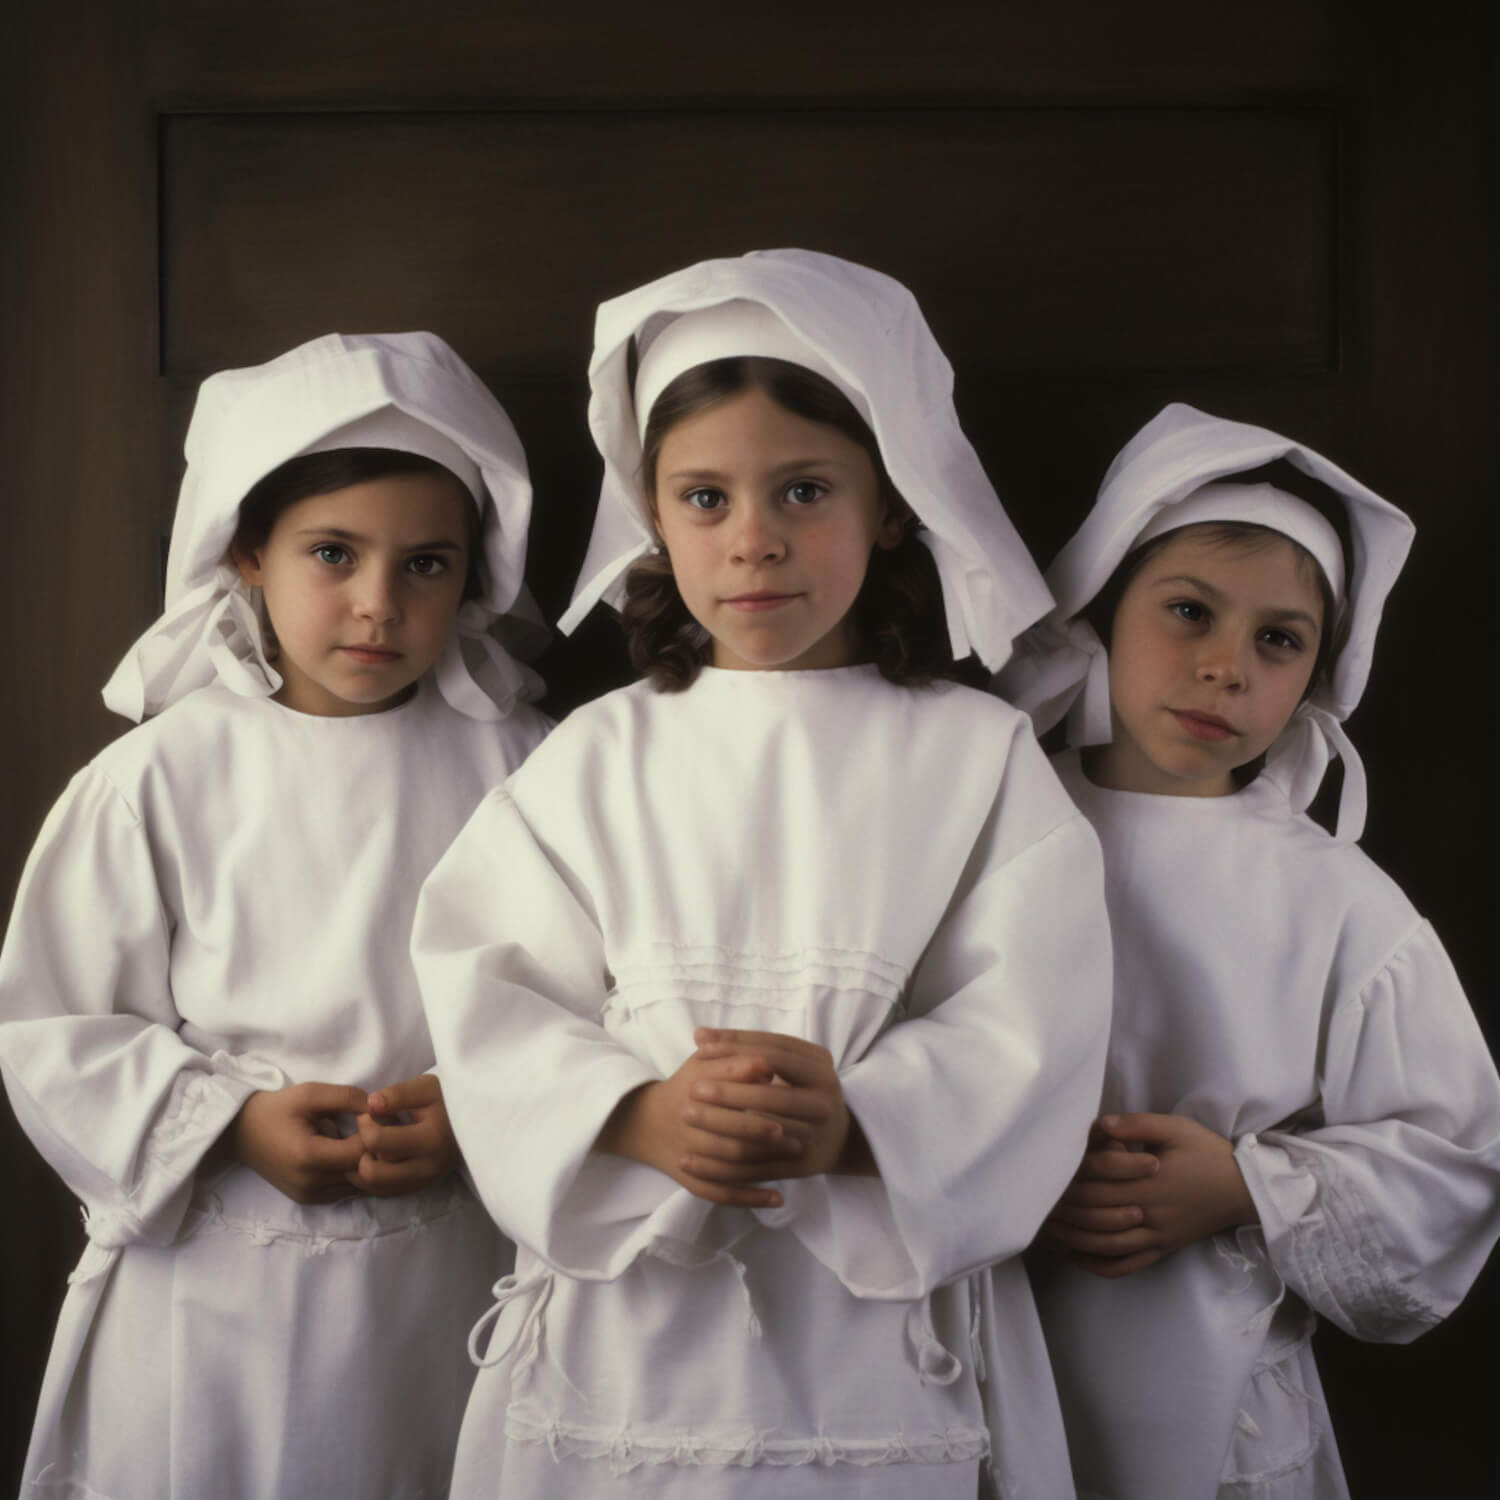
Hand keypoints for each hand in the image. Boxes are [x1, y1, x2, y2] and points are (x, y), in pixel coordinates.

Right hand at [228, 1082, 368, 1203]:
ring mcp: (309, 1196)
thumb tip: (380, 1108)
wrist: (240, 1133)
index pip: (362, 1152)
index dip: (375, 1133)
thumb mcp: (311, 1093)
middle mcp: (310, 1184)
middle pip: (363, 1171)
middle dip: (376, 1149)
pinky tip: (350, 1153)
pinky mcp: (308, 1200)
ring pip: (357, 1184)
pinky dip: (354, 1174)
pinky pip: (344, 1190)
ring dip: (366, 1163)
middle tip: (374, 1127)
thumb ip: (348, 1097)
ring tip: (362, 1138)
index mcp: (309, 1156)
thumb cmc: (276, 1109)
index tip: (370, 1116)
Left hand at [348, 1073, 459, 1197]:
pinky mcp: (419, 1188)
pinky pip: (383, 1192)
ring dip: (366, 1167)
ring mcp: (423, 1182)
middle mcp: (428, 1168)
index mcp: (431, 1139)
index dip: (365, 1123)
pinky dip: (372, 1178)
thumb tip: (370, 1104)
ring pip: (375, 1187)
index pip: (376, 1141)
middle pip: (372, 1172)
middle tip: (370, 1131)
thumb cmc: (446, 1099)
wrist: (473, 1120)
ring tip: (372, 1145)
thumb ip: (398, 1094)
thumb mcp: (426, 1087)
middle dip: (363, 1150)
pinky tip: (376, 1157)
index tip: (371, 1111)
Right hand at [595, 1050, 800, 1208]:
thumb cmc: (686, 1085)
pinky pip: (722, 1195)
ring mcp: (687, 1156)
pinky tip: (778, 1198)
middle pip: (729, 1134)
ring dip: (765, 1165)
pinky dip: (750, 1198)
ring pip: (730, 1167)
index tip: (789, 1092)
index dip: (758, 1094)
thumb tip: (768, 1064)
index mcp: (691, 1090)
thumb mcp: (703, 1064)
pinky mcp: (690, 1180)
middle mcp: (687, 1125)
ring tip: (796, 1157)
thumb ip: (733, 1060)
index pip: (726, 1092)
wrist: (645, 1122)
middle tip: (798, 1133)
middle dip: (764, 1134)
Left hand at [688, 1028, 871, 1181]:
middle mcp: (824, 1102)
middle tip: (693, 1088)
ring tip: (689, 1115)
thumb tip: (700, 1034)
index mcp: (821, 1069)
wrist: (839, 1137)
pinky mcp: (803, 1166)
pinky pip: (759, 1165)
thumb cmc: (802, 1088)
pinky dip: (725, 1161)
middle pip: (772, 1095)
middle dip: (729, 1091)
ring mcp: (816, 1135)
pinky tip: (695, 1155)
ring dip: (723, 1124)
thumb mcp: (787, 1062)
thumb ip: (747, 1047)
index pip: (776, 1052)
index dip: (738, 1048)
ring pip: (764, 1131)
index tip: (701, 1048)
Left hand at [1041, 1112, 1257, 1277]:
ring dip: (1073, 1240)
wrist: (1246, 1188)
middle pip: (1094, 1217)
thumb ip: (1136, 1125)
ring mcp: (1155, 1237)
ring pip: (1106, 1246)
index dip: (1067, 1184)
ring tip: (1045, 1230)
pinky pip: (1127, 1265)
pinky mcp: (1163, 1249)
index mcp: (1147, 1184)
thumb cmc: (1208, 1153)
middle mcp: (1147, 1215)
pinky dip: (1099, 1266)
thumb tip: (1098, 1124)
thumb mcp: (1175, 1128)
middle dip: (1063, 1213)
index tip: (1043, 1177)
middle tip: (1033, 1205)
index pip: (1096, 1188)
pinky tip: (1078, 1258)